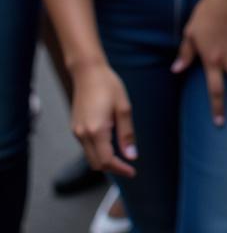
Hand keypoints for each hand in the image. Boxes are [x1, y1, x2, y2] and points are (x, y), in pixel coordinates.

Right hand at [71, 61, 136, 177]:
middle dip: (113, 167)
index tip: (133, 171)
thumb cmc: (109, 86)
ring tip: (122, 154)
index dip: (120, 169)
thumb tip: (132, 155)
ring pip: (90, 157)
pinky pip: (87, 147)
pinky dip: (98, 150)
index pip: (107, 161)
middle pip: (97, 163)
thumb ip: (127, 134)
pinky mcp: (75, 128)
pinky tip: (111, 142)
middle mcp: (83, 135)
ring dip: (105, 160)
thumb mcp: (124, 108)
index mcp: (96, 131)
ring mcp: (77, 132)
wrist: (88, 73)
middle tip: (129, 165)